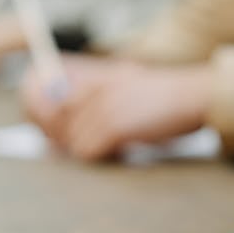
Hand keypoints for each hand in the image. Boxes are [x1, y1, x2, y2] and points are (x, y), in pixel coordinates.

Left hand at [22, 57, 211, 160]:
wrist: (192, 95)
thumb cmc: (163, 98)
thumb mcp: (123, 87)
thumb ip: (92, 101)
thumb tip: (60, 131)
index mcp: (91, 76)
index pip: (40, 94)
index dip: (42, 116)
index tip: (58, 130)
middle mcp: (91, 89)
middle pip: (53, 124)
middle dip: (66, 139)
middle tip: (93, 142)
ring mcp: (101, 106)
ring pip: (71, 142)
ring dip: (91, 149)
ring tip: (116, 143)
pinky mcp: (112, 125)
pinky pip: (87, 152)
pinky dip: (103, 156)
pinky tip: (124, 148)